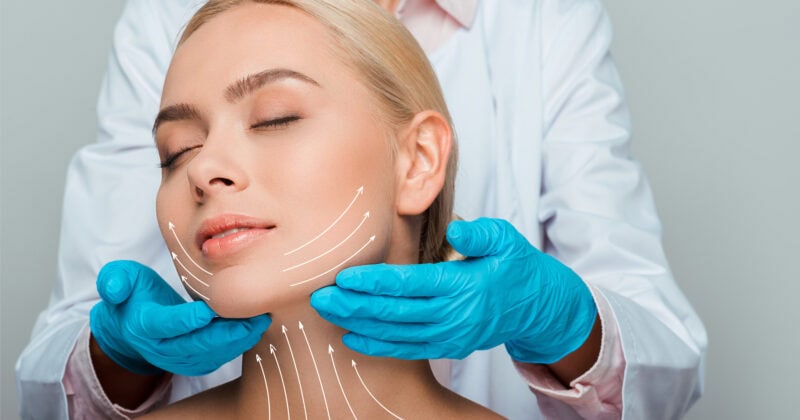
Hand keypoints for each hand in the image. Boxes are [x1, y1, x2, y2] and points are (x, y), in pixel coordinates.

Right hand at [90, 260, 269, 374]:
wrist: (129, 329)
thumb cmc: (131, 296)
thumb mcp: (118, 280)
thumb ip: (114, 280)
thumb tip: (114, 289)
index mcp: (143, 325)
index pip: (166, 325)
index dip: (186, 320)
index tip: (208, 310)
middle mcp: (162, 347)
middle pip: (196, 344)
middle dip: (225, 333)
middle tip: (252, 317)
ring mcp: (179, 358)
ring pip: (211, 353)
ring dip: (238, 340)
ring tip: (261, 321)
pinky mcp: (195, 362)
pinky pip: (219, 357)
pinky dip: (238, 345)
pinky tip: (256, 328)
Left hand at [310, 218, 596, 363]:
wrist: (538, 307)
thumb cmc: (516, 265)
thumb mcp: (506, 239)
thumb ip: (480, 232)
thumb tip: (457, 228)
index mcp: (464, 285)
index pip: (411, 284)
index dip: (375, 282)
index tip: (345, 277)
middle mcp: (455, 315)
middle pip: (395, 312)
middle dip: (355, 305)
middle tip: (320, 296)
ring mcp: (451, 335)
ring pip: (396, 333)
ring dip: (359, 324)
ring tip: (328, 312)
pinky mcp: (448, 346)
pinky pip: (408, 349)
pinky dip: (378, 345)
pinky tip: (352, 337)